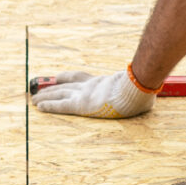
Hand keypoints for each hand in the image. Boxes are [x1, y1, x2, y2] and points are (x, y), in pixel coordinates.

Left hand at [33, 67, 155, 118]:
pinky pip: (61, 106)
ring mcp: (85, 94)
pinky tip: (39, 107)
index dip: (67, 78)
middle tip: (38, 89)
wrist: (136, 88)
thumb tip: (151, 82)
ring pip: (59, 94)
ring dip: (45, 96)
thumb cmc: (142, 89)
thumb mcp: (140, 87)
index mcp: (102, 81)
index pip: (80, 78)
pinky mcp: (81, 105)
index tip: (57, 77)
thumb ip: (139, 85)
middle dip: (52, 88)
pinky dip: (49, 106)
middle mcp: (90, 86)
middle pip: (66, 85)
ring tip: (33, 99)